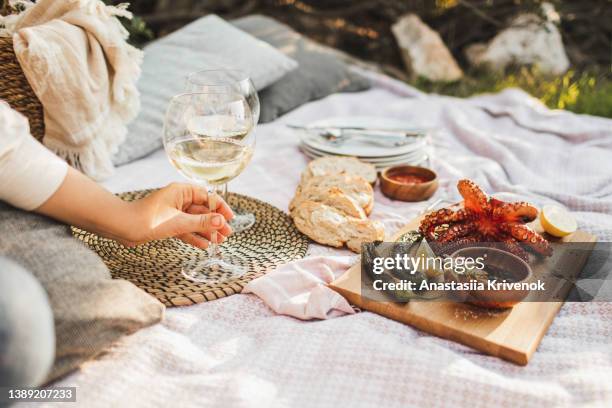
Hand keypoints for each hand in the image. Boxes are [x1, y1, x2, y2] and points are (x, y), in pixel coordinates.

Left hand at [37, 168, 233, 248]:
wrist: (121, 227)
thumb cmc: (146, 219)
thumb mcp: (178, 222)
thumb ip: (200, 222)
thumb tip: (220, 222)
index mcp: (182, 191)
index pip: (208, 197)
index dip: (220, 208)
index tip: (230, 219)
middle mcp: (179, 199)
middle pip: (203, 210)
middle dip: (215, 223)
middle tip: (227, 235)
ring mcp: (173, 212)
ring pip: (195, 221)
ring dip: (206, 231)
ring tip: (219, 242)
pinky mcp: (167, 223)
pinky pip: (186, 229)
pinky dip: (194, 236)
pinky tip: (204, 245)